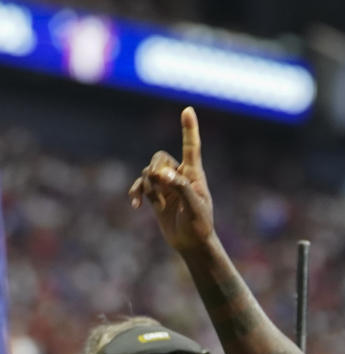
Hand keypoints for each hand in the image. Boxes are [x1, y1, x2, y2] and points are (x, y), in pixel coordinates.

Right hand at [128, 107, 213, 252]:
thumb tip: (161, 173)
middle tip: (158, 188)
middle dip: (154, 170)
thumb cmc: (199, 226)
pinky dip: (136, 191)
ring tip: (155, 203)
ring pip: (148, 172)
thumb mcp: (194, 208)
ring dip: (146, 185)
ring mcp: (167, 185)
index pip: (192, 147)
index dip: (189, 129)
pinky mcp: (157, 196)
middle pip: (159, 157)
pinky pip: (141, 184)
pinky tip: (136, 205)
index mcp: (194, 174)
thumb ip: (180, 187)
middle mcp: (180, 176)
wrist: (192, 243)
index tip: (188, 109)